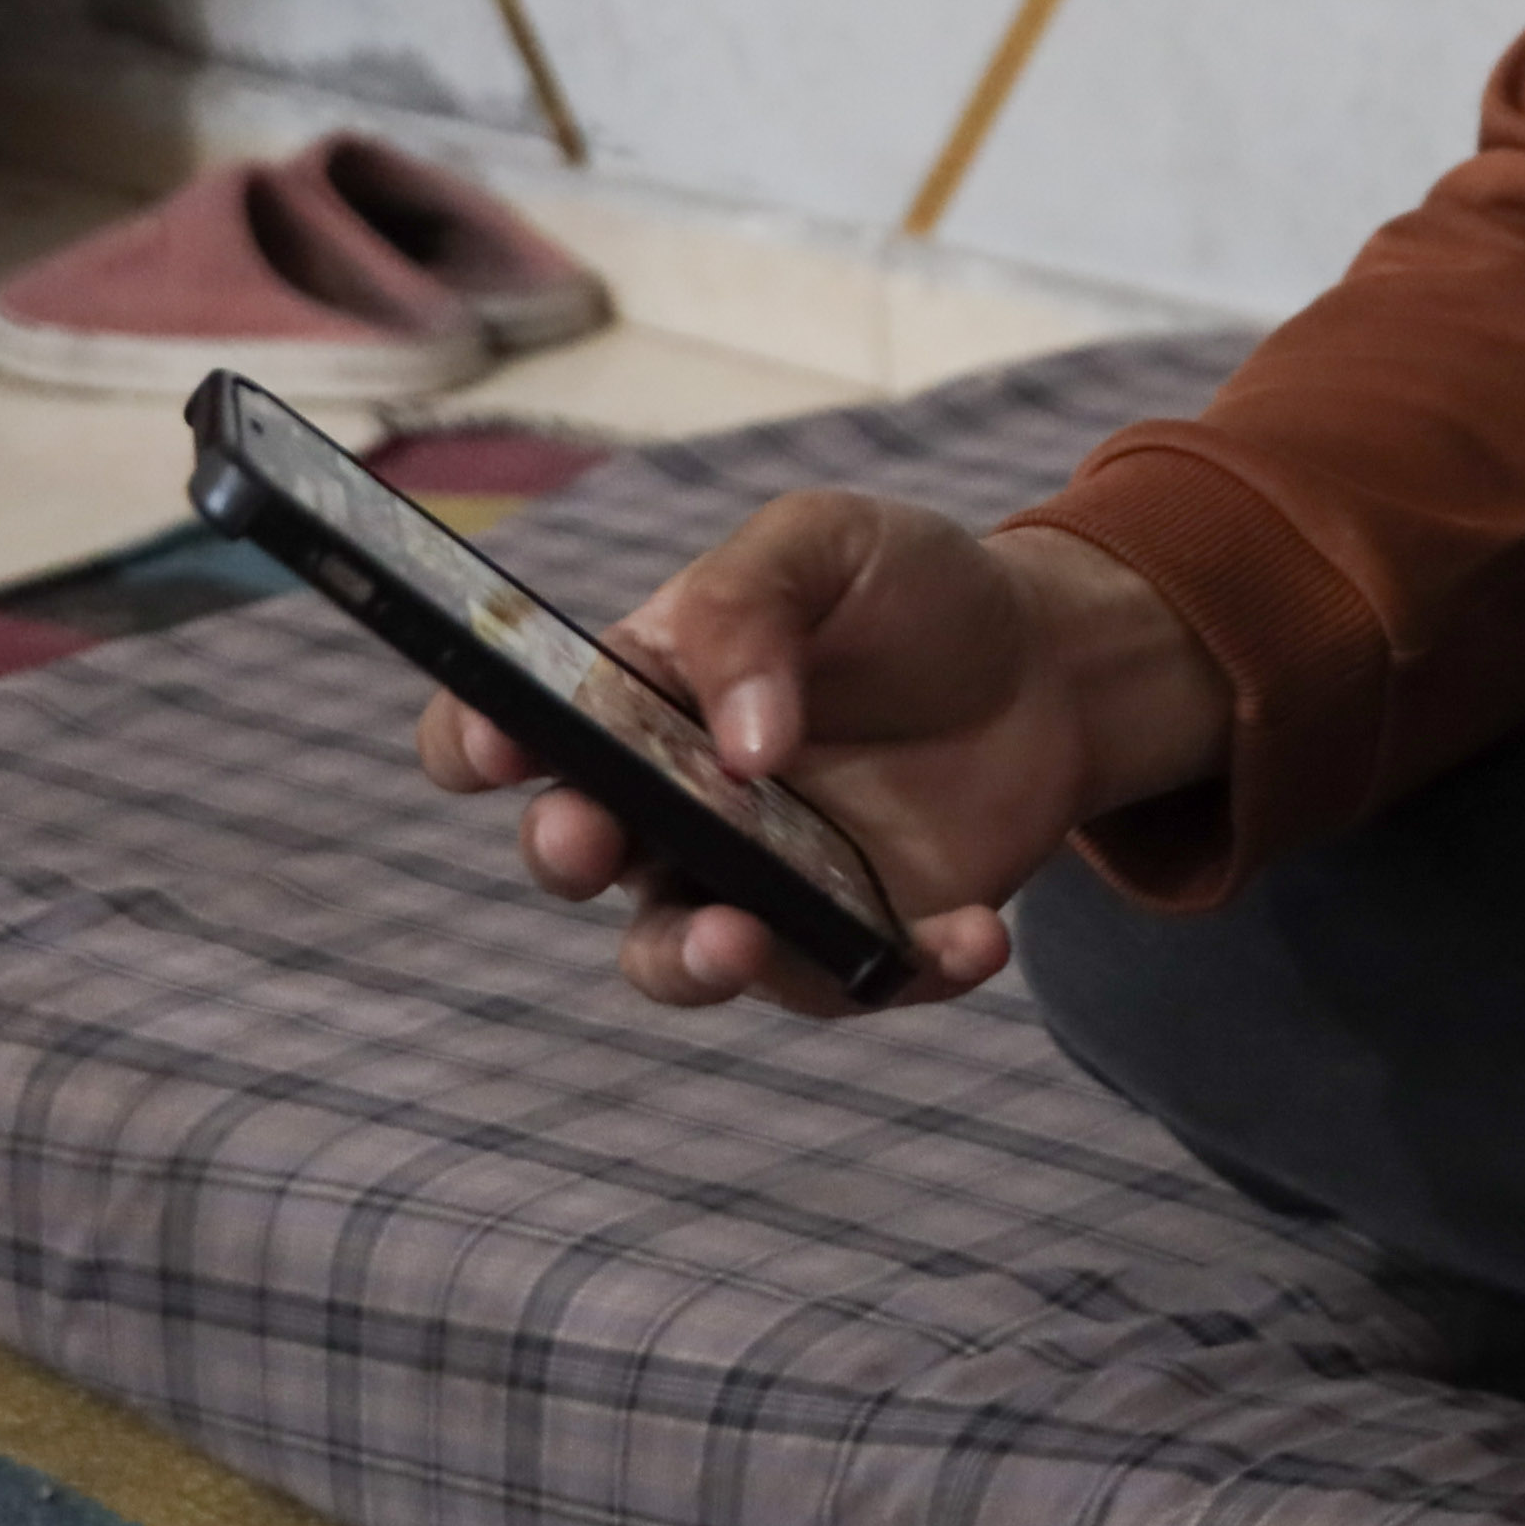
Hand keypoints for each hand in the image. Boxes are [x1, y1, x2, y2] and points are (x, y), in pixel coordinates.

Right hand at [409, 496, 1225, 1020]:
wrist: (1048, 664)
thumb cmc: (906, 593)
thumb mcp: (825, 543)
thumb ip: (750, 607)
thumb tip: (738, 746)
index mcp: (633, 695)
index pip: (506, 728)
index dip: (476, 740)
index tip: (499, 742)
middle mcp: (666, 805)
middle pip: (574, 854)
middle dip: (564, 852)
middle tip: (590, 838)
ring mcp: (749, 885)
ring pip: (677, 955)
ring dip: (693, 961)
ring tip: (741, 938)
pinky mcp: (844, 943)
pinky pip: (848, 982)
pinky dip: (907, 971)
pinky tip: (975, 934)